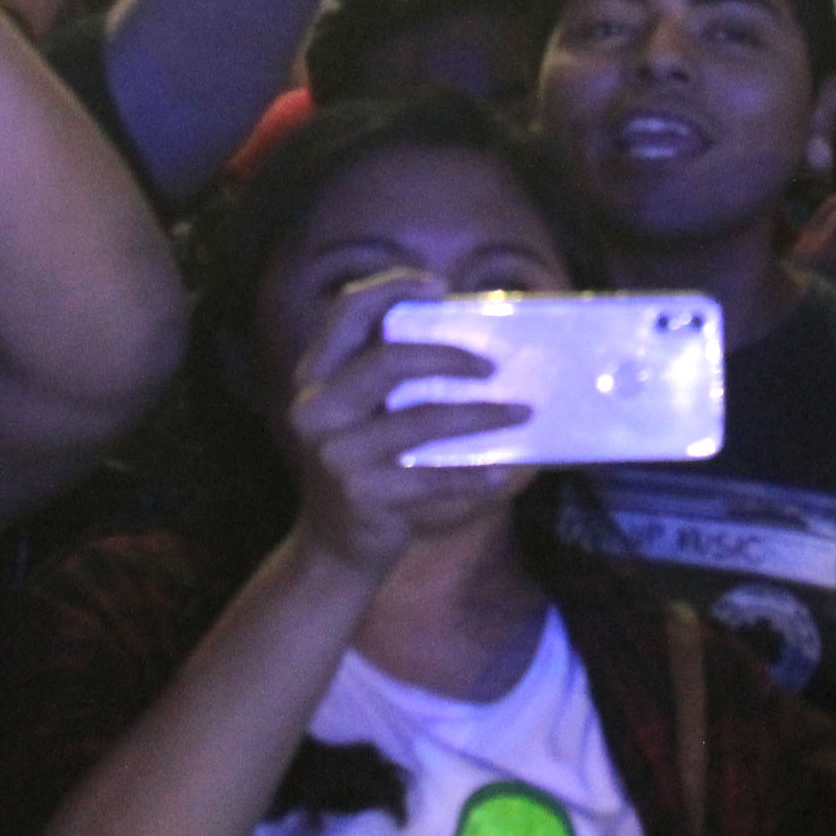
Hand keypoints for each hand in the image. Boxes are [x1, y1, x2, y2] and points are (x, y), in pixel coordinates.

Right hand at [283, 270, 531, 576]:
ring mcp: (335, 455)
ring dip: (481, 415)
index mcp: (313, 377)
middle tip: (493, 366)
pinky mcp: (361, 495)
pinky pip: (433, 477)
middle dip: (448, 356)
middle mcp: (314, 410)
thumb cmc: (366, 466)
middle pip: (387, 362)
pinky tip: (505, 473)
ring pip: (421, 420)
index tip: (442, 287)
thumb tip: (479, 341)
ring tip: (522, 413)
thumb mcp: (362, 415)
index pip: (346, 312)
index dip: (391, 289)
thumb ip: (390, 377)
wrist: (336, 548)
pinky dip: (475, 475)